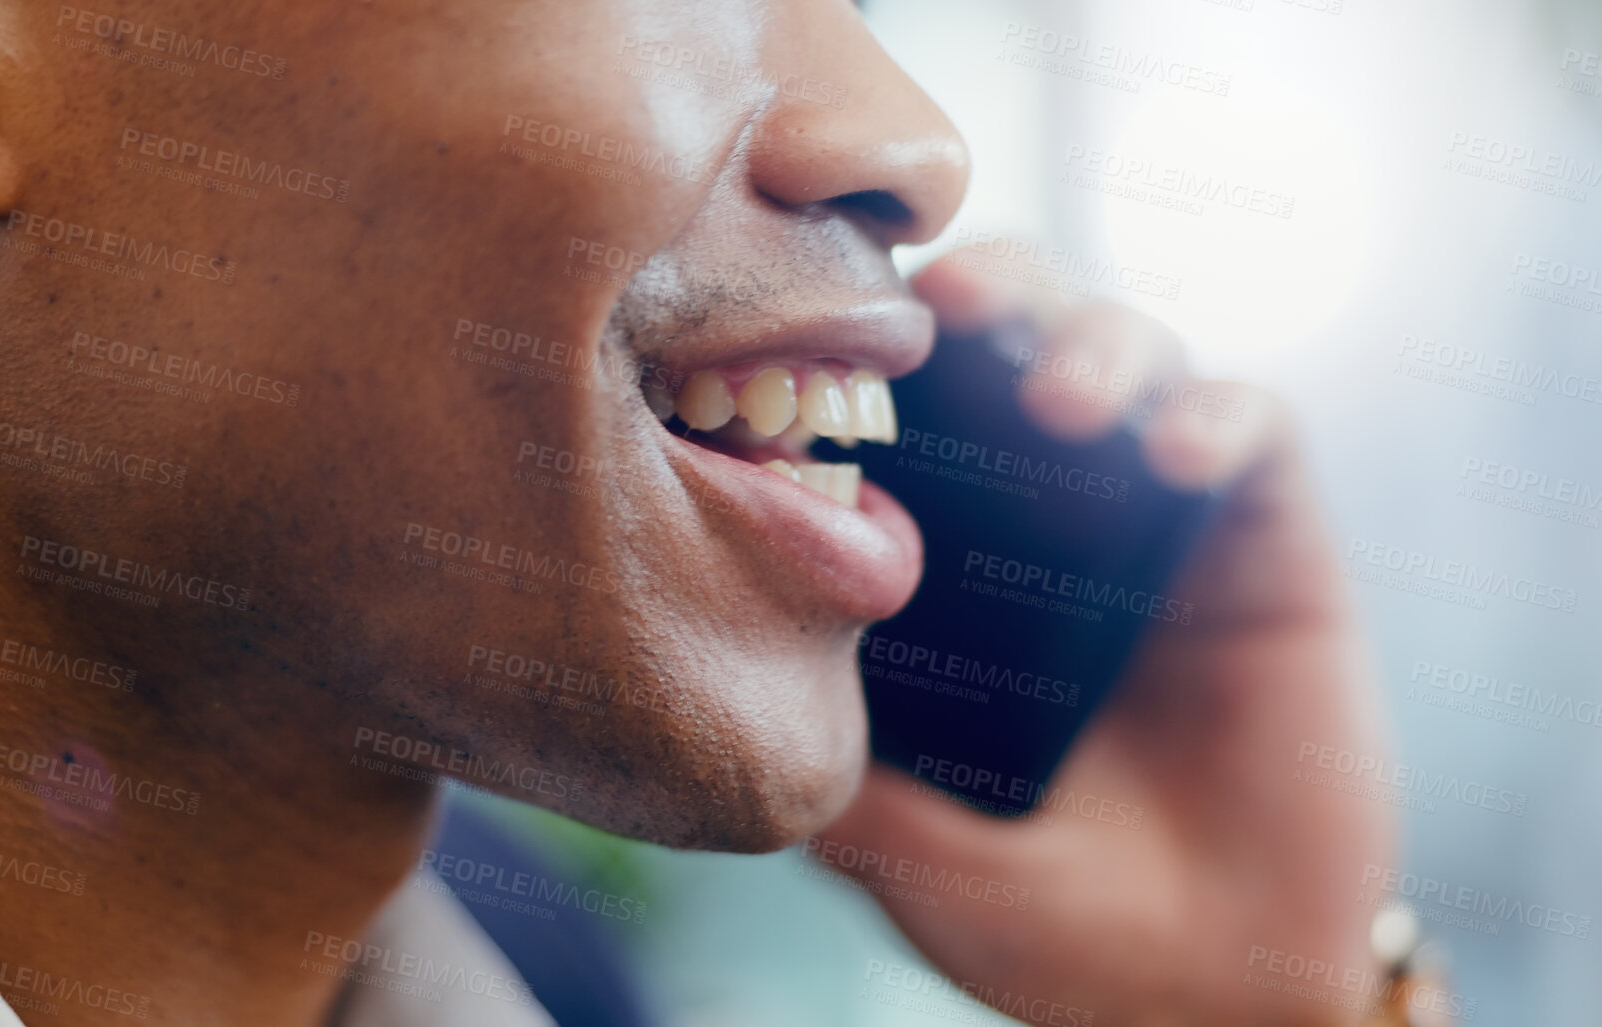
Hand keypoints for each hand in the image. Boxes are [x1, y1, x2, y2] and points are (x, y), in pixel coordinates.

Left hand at [822, 250, 1398, 1025]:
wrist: (1211, 997)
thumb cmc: (1048, 933)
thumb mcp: (904, 853)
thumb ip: (831, 772)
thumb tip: (711, 702)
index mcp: (960, 570)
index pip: (913, 413)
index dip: (872, 349)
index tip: (818, 326)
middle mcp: (1054, 523)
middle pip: (1017, 343)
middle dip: (990, 292)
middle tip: (947, 299)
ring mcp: (1159, 523)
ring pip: (1134, 354)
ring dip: (1101, 341)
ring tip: (1068, 402)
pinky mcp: (1269, 545)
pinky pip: (1257, 432)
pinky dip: (1219, 417)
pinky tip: (1179, 458)